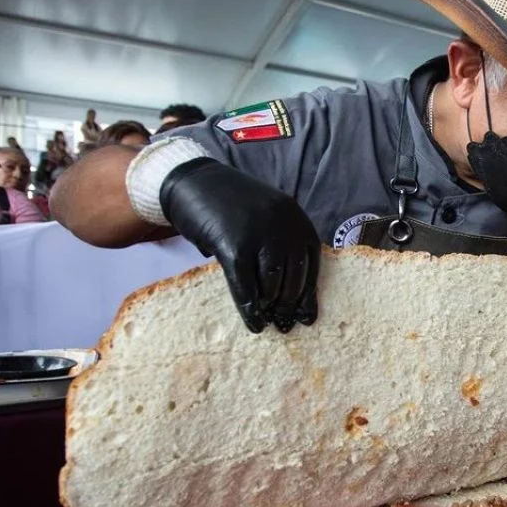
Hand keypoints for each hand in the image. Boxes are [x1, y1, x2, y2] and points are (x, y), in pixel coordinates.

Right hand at [161, 158, 320, 333]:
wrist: (194, 182)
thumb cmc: (231, 207)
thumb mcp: (268, 218)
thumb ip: (282, 245)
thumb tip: (294, 296)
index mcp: (297, 219)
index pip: (312, 264)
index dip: (309, 295)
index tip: (307, 318)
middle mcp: (284, 225)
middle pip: (294, 277)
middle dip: (289, 305)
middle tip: (284, 324)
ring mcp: (260, 235)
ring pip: (272, 285)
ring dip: (271, 308)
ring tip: (268, 322)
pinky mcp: (234, 246)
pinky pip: (246, 286)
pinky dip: (250, 309)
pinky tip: (254, 324)